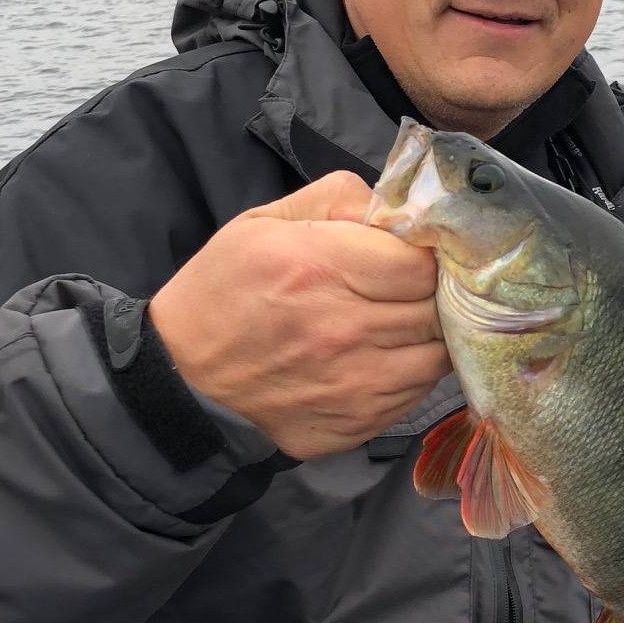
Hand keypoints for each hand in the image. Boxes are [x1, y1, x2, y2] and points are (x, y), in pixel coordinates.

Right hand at [148, 171, 450, 459]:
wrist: (184, 377)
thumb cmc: (224, 290)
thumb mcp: (264, 222)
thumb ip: (337, 199)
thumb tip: (397, 206)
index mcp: (321, 268)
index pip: (423, 263)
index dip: (428, 255)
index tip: (416, 255)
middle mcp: (345, 329)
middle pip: (438, 308)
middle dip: (434, 294)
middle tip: (413, 288)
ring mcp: (355, 384)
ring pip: (439, 355)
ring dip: (429, 336)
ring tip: (403, 322)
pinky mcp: (357, 423)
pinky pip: (417, 393)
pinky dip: (412, 372)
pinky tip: (386, 356)